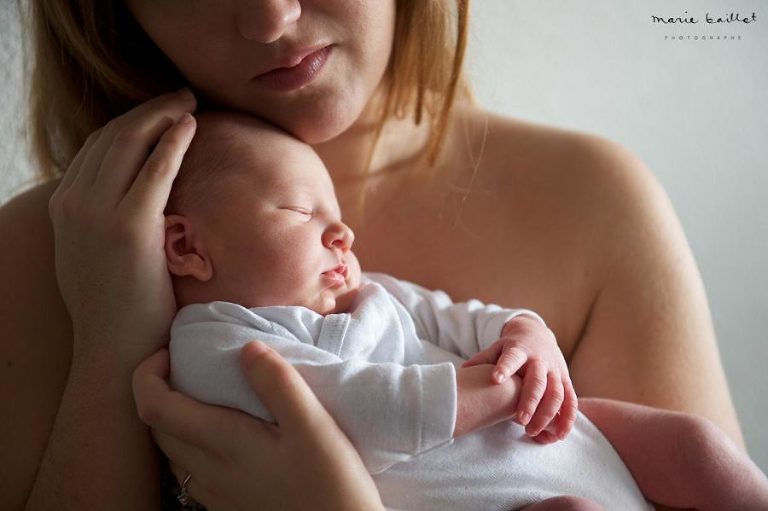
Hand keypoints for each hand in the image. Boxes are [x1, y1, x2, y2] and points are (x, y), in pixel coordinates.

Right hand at [48, 89, 195, 364]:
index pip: (96, 148)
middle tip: (180, 97)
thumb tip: (125, 202)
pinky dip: (173, 141)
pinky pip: (154, 169)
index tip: (159, 112)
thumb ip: (99, 223)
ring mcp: (97, 214)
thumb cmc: (117, 309)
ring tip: (189, 102)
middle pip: (111, 136)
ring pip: (129, 143)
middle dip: (148, 110)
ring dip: (162, 115)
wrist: (116, 350)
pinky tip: (191, 126)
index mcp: (63, 208)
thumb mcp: (92, 258)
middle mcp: (73, 204)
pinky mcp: (129, 226)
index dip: (130, 122)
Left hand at [133, 342, 384, 510]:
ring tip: (204, 394)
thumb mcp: (313, 426)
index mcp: (224, 444)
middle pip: (158, 429)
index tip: (170, 351)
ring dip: (174, 418)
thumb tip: (247, 347)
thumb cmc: (331, 484)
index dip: (147, 374)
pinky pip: (192, 471)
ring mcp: (217, 494)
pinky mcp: (229, 506)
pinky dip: (192, 442)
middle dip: (159, 390)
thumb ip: (278, 384)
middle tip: (185, 364)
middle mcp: (210, 472)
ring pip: (173, 451)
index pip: (155, 408)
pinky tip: (224, 435)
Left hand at [462, 316, 576, 442]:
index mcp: (520, 350)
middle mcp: (540, 361)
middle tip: (519, 421)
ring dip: (547, 415)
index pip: (512, 358)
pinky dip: (567, 419)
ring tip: (532, 432)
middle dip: (530, 402)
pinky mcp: (566, 381)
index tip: (495, 378)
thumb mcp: (497, 348)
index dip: (505, 367)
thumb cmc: (512, 347)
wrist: (538, 335)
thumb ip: (483, 359)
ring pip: (556, 394)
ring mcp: (555, 371)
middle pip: (538, 382)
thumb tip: (462, 370)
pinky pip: (571, 401)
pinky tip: (558, 435)